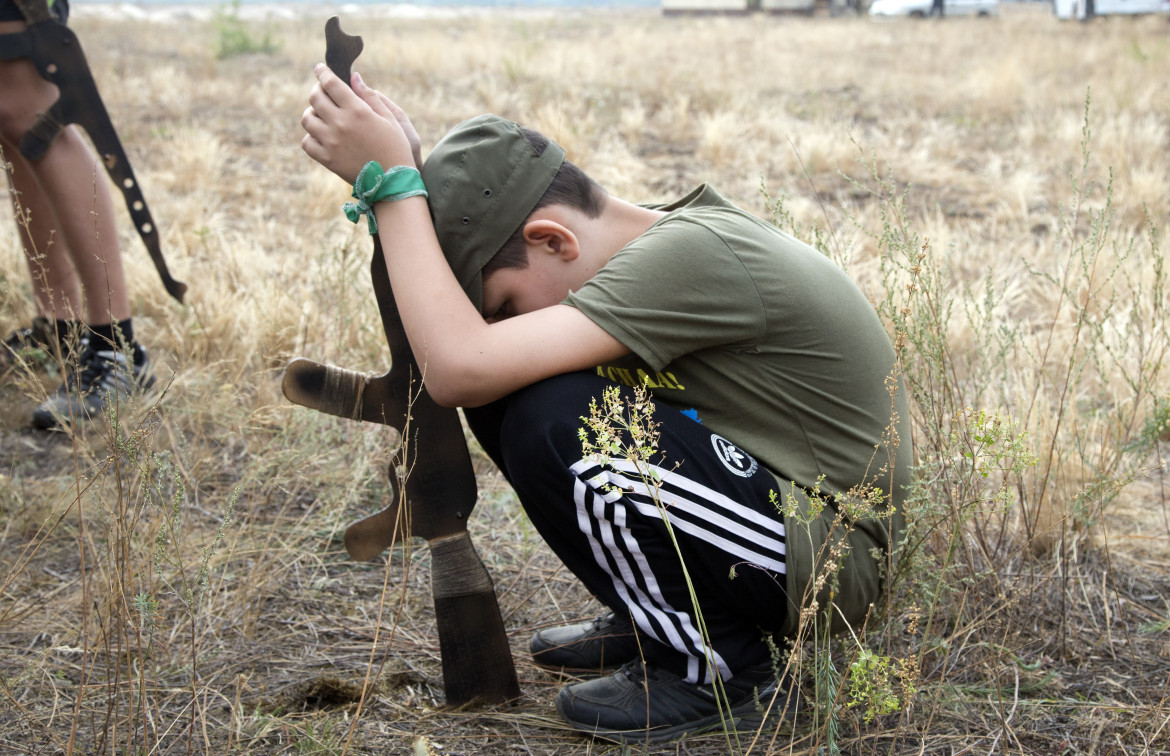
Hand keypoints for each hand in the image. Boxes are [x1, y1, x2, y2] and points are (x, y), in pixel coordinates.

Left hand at [301, 64, 415, 182]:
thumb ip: (369, 96)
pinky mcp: (327, 159)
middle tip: (321, 91)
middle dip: (317, 90)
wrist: (393, 181)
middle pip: (315, 98)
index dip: (323, 72)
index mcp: (357, 111)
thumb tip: (354, 77)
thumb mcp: (389, 118)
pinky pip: (307, 143)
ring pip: (307, 119)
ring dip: (312, 113)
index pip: (331, 84)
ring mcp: (331, 142)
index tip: (320, 68)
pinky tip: (320, 136)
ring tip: (321, 115)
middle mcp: (340, 124)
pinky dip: (311, 137)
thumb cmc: (395, 147)